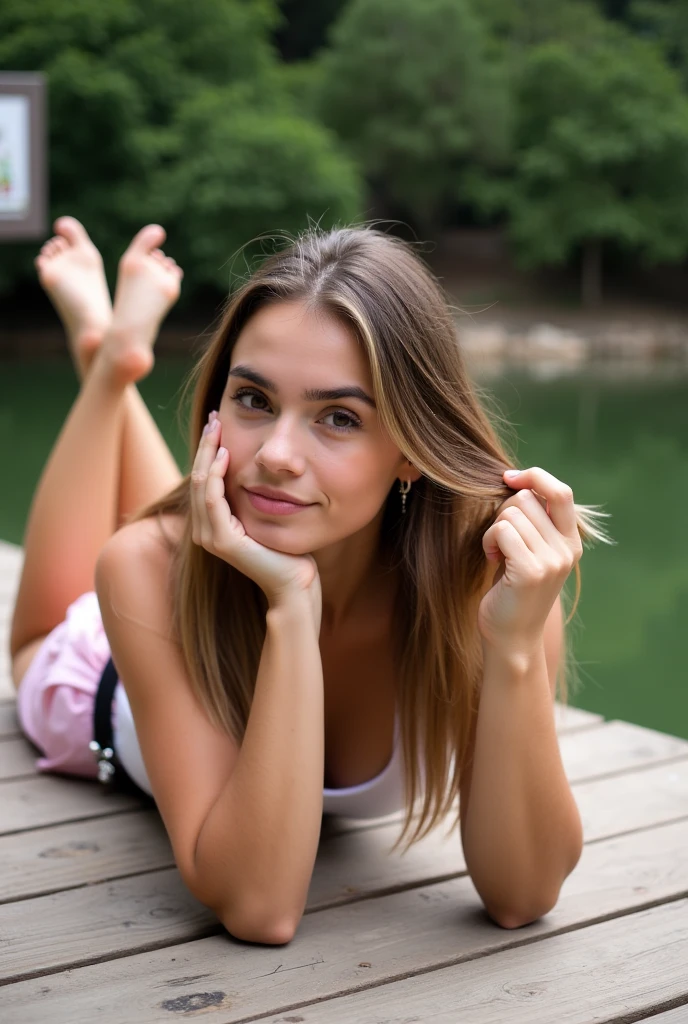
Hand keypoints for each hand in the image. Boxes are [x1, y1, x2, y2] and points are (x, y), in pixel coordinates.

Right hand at [190, 411, 321, 611]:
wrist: (295, 584)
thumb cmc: (288, 552)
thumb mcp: (267, 516)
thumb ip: (256, 497)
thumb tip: (261, 470)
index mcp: (213, 525)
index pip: (204, 481)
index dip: (208, 451)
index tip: (217, 424)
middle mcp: (205, 531)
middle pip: (197, 477)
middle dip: (205, 445)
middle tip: (213, 417)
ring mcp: (211, 537)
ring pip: (201, 483)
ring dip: (207, 452)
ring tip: (216, 427)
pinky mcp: (223, 540)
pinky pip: (213, 498)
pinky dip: (216, 474)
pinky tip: (224, 454)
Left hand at [478, 467, 582, 658]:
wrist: (512, 638)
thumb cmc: (513, 591)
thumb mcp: (531, 551)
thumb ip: (534, 521)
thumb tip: (518, 481)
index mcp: (571, 542)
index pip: (561, 491)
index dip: (534, 476)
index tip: (509, 478)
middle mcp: (567, 550)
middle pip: (527, 498)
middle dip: (503, 512)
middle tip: (499, 539)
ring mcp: (551, 561)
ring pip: (511, 513)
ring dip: (493, 529)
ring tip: (497, 553)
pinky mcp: (530, 571)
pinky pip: (502, 530)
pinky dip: (489, 540)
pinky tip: (492, 559)